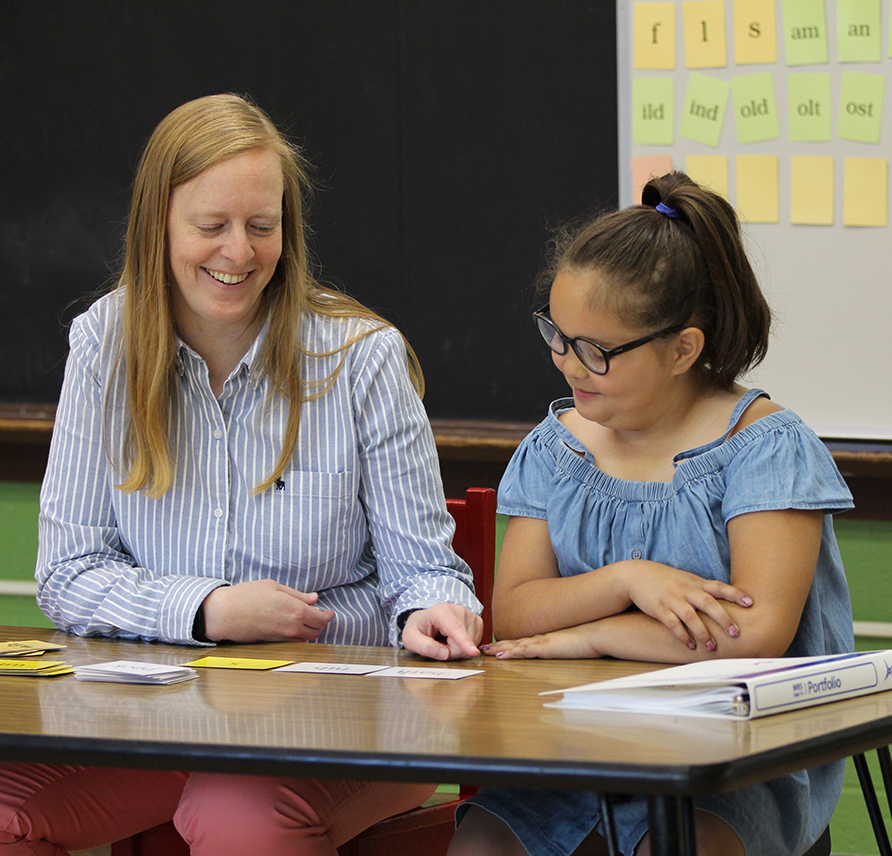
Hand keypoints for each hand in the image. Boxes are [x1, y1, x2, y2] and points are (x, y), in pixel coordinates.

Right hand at [201, 579, 334, 642]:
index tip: (329, 612)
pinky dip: (299, 636)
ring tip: (310, 621)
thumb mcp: (275, 587)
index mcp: (295, 610)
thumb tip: (314, 598)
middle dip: (321, 624)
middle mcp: (292, 627)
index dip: (327, 616)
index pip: (320, 618)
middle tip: (322, 616)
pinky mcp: (273, 642)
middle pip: (316, 631)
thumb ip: (297, 595)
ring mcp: (282, 637)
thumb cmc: (247, 596)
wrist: (225, 613)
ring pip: (305, 639)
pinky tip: (295, 627)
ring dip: (311, 631)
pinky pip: (293, 642)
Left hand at [401, 604, 482, 660]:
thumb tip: (445, 654)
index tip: (473, 652)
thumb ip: (424, 647)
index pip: (454, 629)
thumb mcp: (410, 639)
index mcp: (441, 612)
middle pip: (462, 644)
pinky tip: (455, 638)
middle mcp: (459, 610)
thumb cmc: (418, 628)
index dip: (464, 642)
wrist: (426, 620)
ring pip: (471, 645)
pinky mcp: (477, 622)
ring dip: (458, 649)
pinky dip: (465, 646)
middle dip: (451, 651)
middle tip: (438, 644)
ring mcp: (470, 615)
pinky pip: (476, 643)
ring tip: (446, 639)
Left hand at [481, 625, 601, 659]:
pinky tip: (501, 656)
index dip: (510, 644)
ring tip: (485, 651)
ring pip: (516, 646)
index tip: (497, 645)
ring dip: (500, 649)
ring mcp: (543, 642)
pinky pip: (525, 651)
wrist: (598, 632)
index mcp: (547, 638)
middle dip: (498, 646)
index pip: (524, 642)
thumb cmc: (590, 640)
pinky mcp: (546, 648)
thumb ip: (566, 647)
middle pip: (515, 642)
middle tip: (484, 648)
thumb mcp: (574, 645)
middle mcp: (542, 638)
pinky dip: (512, 654)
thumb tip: (565, 651)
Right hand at [623, 562, 752, 651]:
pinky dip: (682, 635)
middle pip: (708, 603)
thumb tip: (729, 601)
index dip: (735, 594)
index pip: (719, 587)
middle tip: (735, 633)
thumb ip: (705, 589)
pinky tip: (690, 645)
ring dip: (703, 633)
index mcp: (696, 583)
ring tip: (712, 647)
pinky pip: (672, 624)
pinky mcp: (659, 609)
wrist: (638, 575)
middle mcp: (686, 591)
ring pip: (691, 616)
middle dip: (723, 618)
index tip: (750, 603)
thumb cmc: (667, 580)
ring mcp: (672, 599)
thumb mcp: (687, 580)